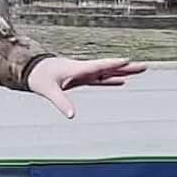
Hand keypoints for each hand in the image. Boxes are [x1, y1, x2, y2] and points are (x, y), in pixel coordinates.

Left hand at [26, 55, 145, 119]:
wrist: (32, 69)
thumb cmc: (40, 78)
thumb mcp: (49, 91)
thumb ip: (61, 103)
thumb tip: (72, 116)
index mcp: (78, 69)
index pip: (98, 66)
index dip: (112, 64)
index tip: (127, 60)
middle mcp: (84, 69)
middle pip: (109, 68)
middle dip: (126, 67)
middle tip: (144, 66)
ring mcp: (84, 73)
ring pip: (108, 72)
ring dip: (123, 72)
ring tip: (140, 70)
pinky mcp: (82, 77)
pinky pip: (100, 79)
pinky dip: (111, 79)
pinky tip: (121, 81)